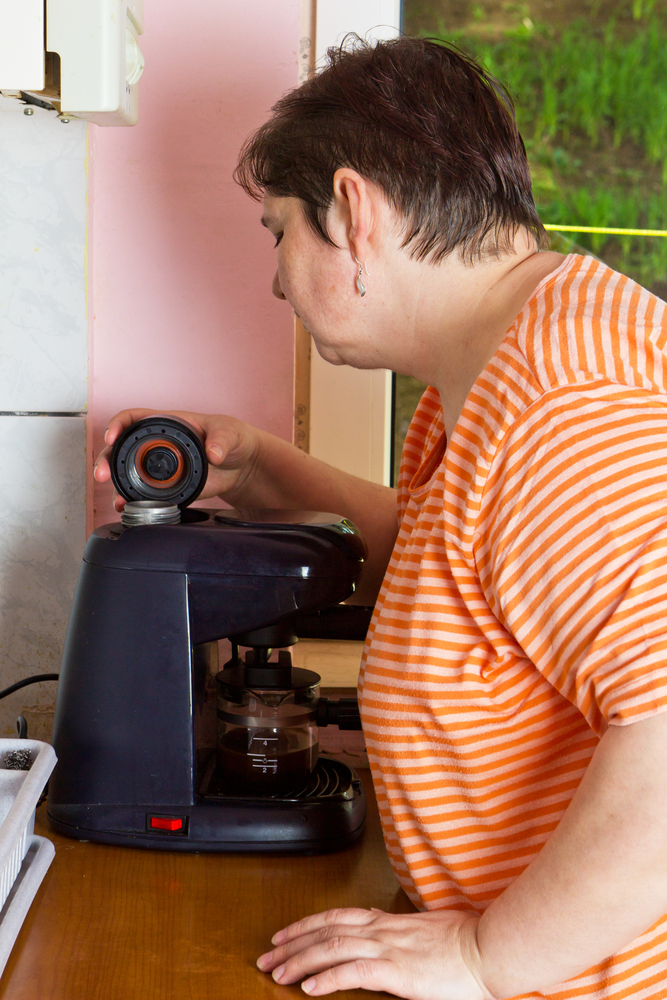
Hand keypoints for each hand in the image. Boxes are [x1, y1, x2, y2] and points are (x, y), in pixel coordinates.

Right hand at [93, 407, 260, 510]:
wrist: (242, 465)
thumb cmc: (232, 438)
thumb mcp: (229, 432)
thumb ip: (221, 440)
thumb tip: (213, 453)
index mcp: (166, 424)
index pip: (133, 419)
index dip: (118, 425)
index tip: (112, 438)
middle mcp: (157, 444)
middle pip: (121, 449)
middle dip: (106, 460)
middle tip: (102, 474)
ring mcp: (160, 467)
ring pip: (127, 473)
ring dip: (116, 485)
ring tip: (116, 498)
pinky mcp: (167, 487)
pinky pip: (143, 493)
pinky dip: (132, 501)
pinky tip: (127, 508)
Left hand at [256, 906, 493, 998]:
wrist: (488, 949)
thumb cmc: (465, 942)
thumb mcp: (425, 927)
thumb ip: (398, 928)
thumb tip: (379, 923)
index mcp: (388, 922)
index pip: (336, 916)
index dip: (306, 924)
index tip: (284, 935)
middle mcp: (382, 930)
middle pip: (325, 929)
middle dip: (292, 943)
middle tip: (267, 956)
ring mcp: (388, 948)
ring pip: (331, 946)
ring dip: (300, 960)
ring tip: (278, 973)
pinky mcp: (397, 971)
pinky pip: (352, 971)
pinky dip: (327, 978)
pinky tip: (309, 988)